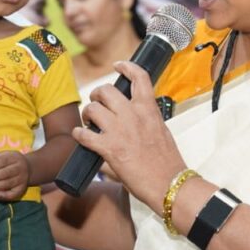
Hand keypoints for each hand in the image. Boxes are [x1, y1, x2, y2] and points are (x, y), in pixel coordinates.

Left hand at [0, 151, 29, 199]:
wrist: (27, 169)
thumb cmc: (11, 161)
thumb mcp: (4, 155)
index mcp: (16, 158)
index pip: (3, 161)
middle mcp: (21, 169)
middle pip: (4, 173)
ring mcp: (22, 180)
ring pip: (6, 184)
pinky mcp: (22, 189)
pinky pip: (12, 194)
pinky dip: (3, 195)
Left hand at [74, 61, 184, 205]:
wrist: (170, 183)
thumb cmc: (168, 163)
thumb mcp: (161, 131)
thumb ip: (145, 121)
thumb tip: (129, 123)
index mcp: (149, 110)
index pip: (139, 77)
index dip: (126, 67)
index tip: (118, 66)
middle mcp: (133, 115)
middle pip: (106, 91)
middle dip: (97, 94)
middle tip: (97, 103)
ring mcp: (120, 131)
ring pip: (93, 109)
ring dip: (87, 114)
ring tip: (89, 122)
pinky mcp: (110, 149)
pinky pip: (85, 135)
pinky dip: (79, 134)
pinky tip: (80, 136)